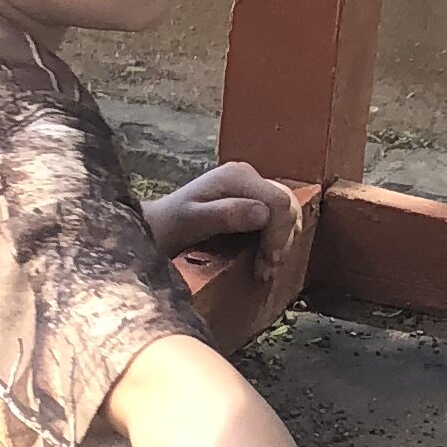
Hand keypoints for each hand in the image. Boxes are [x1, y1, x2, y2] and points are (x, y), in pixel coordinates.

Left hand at [144, 159, 297, 288]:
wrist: (158, 228)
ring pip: (287, 213)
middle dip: (282, 241)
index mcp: (237, 177)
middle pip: (288, 207)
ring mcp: (251, 188)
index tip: (268, 262)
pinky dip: (277, 240)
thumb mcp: (192, 221)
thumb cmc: (170, 226)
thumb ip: (226, 215)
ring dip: (282, 243)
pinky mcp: (251, 201)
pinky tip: (264, 257)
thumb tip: (262, 214)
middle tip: (265, 270)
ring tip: (265, 267)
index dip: (280, 234)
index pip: (279, 202)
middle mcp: (248, 176)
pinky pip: (277, 219)